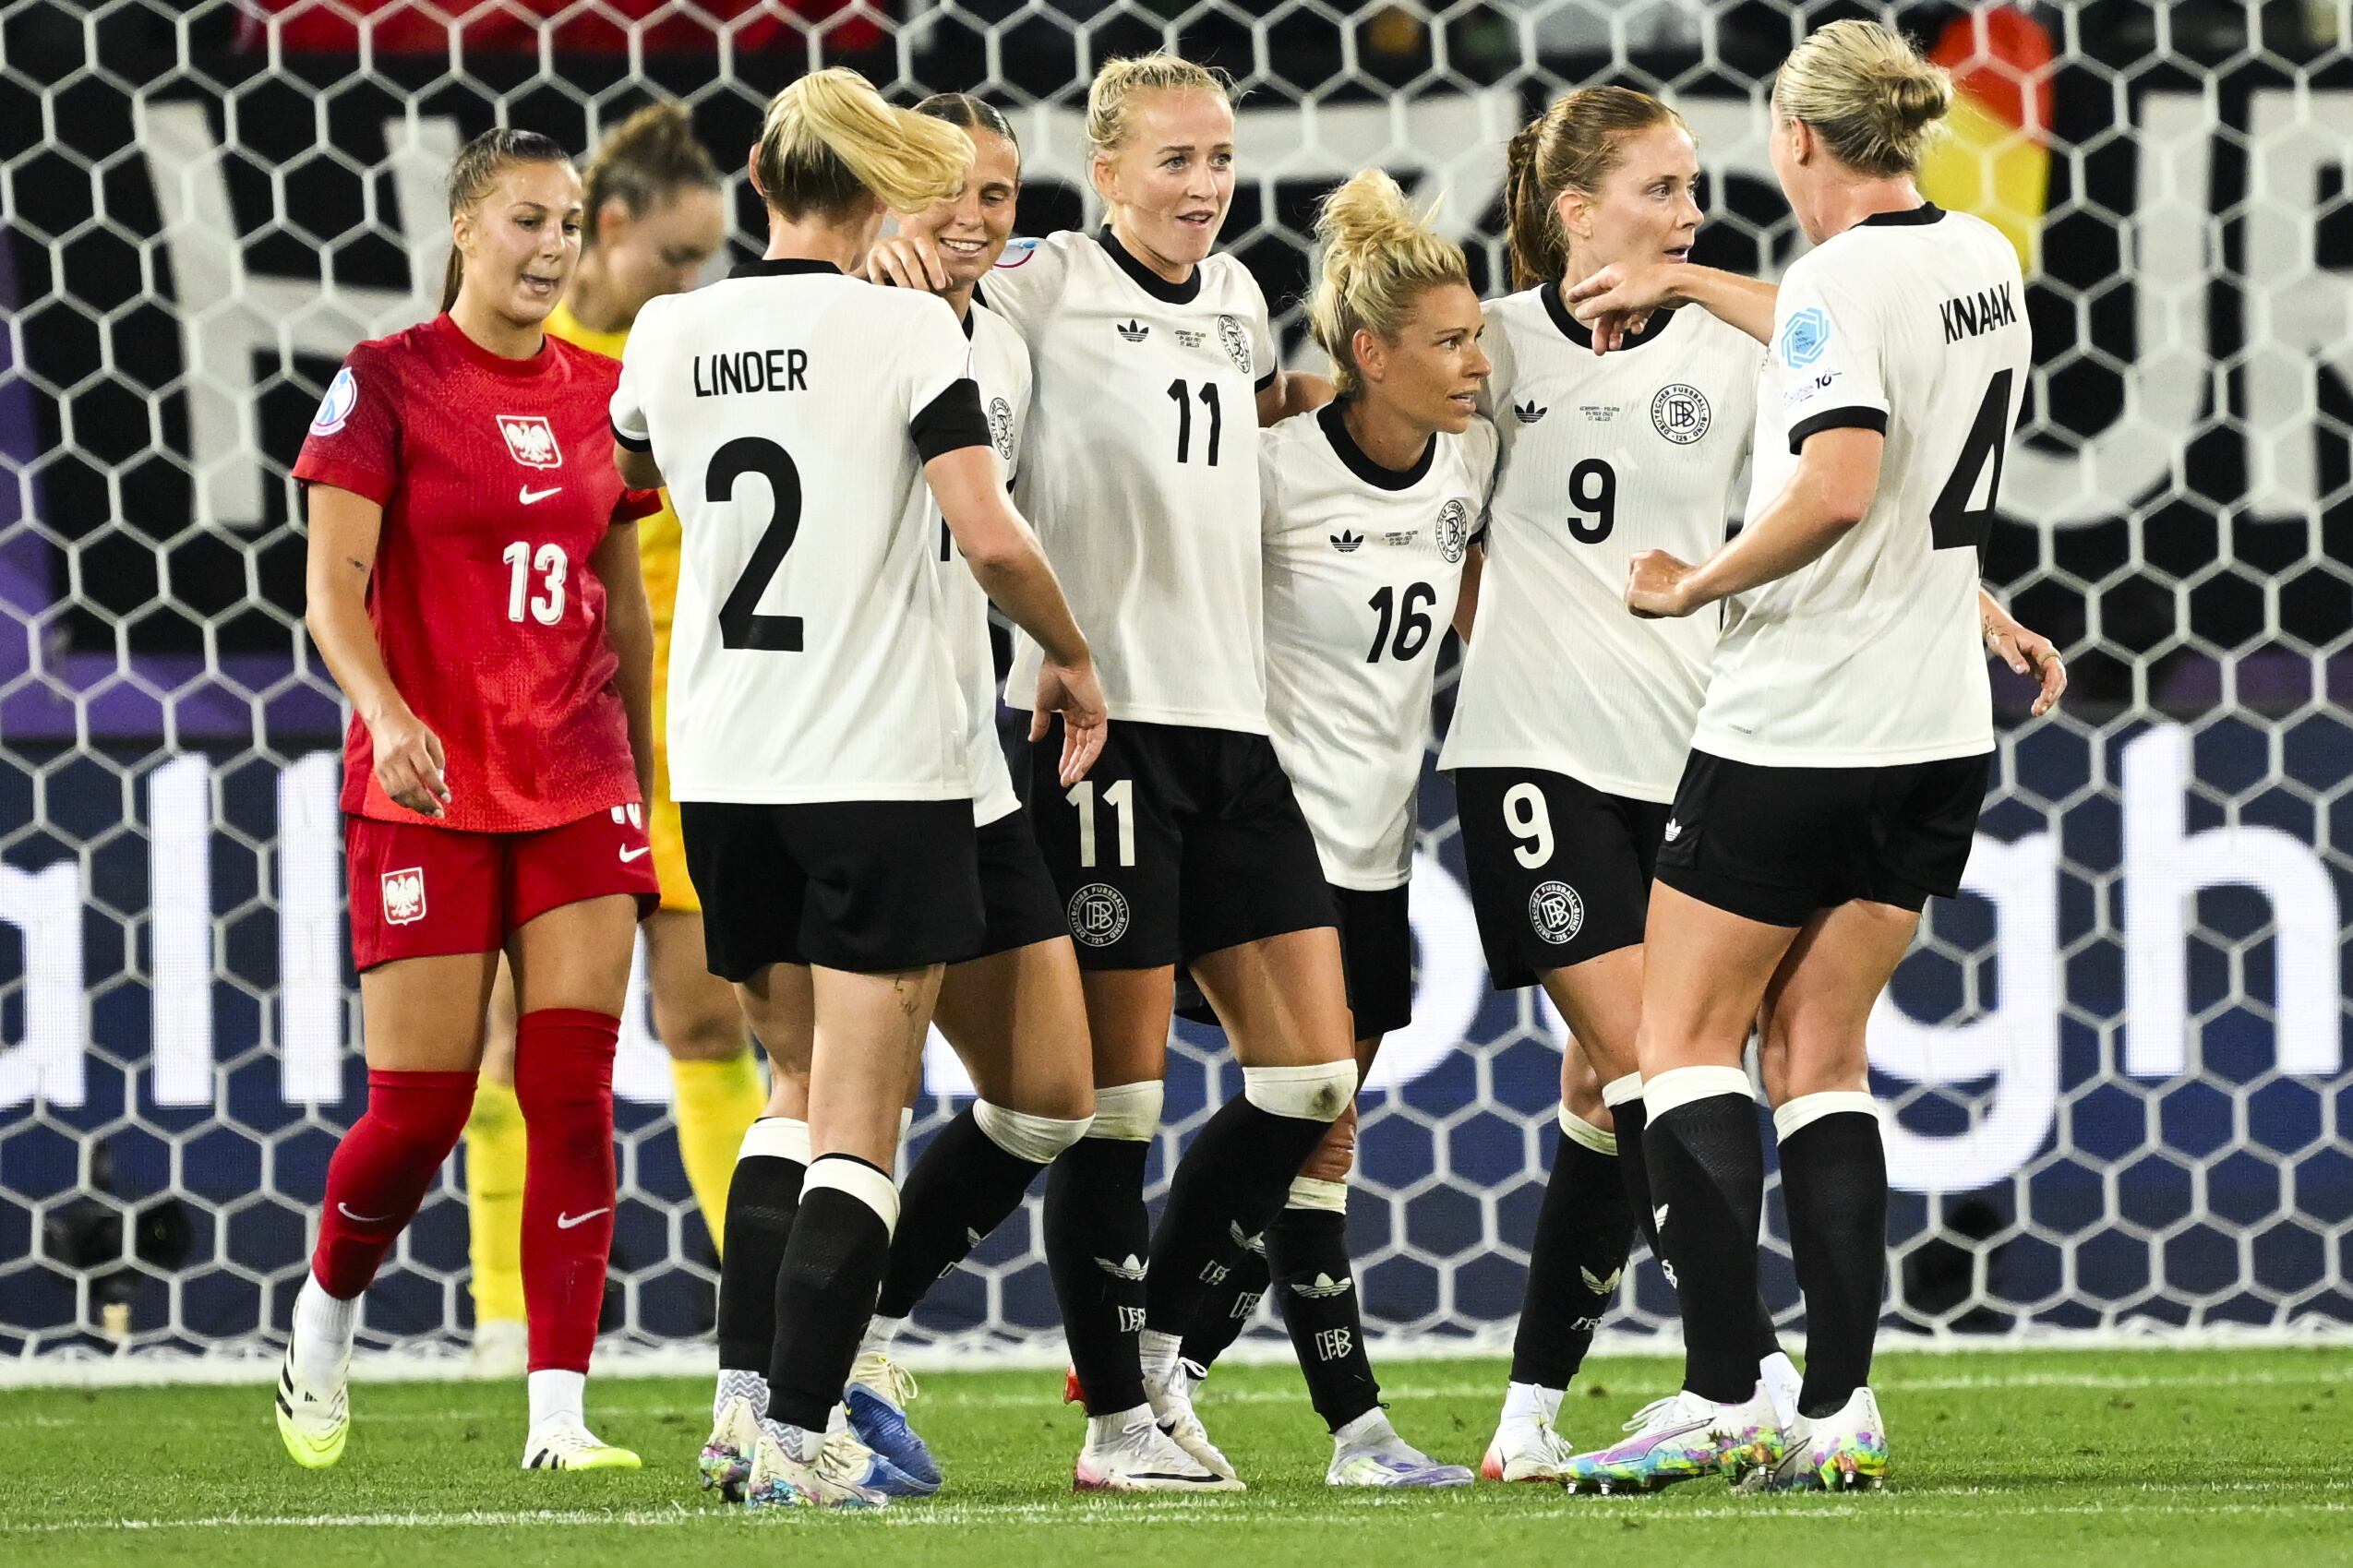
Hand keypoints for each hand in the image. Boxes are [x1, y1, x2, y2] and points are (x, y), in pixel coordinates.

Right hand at [369, 707, 450, 816]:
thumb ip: (438, 759)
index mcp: (412, 746)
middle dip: (427, 802)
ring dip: (416, 806)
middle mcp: (397, 757)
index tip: (447, 798)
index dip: (437, 787)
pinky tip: (414, 806)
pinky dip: (403, 801)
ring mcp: (386, 765)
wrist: (384, 719)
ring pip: (400, 792)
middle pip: (412, 785)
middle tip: (439, 813)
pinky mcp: (379, 771)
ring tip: (429, 813)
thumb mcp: (431, 738)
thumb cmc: (411, 728)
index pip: (426, 771)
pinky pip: (390, 792)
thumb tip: (440, 781)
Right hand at [864, 232, 950, 292]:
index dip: (935, 269)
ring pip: (894, 268)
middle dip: (919, 280)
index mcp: (916, 243)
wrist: (882, 254)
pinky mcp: (871, 261)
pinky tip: (892, 297)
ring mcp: (883, 250)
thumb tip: (949, 283)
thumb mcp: (924, 263)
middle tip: (925, 296)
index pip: (927, 253)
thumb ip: (937, 272)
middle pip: (910, 261)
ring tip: (911, 298)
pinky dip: (884, 286)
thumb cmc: (910, 262)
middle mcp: (899, 243)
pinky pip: (877, 275)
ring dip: (904, 284)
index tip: (941, 286)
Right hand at [1031, 658, 1108, 785]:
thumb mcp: (1043, 706)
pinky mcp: (1100, 715)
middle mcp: (1085, 716)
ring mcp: (1093, 716)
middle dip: (1073, 765)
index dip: (1066, 758)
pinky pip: (1097, 741)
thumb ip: (1040, 724)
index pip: (1072, 741)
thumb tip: (1033, 740)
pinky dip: (1089, 755)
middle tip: (1065, 781)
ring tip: (1071, 779)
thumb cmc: (1052, 676)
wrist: (1061, 660)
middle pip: (1081, 747)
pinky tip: (1080, 767)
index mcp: (1073, 713)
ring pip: (1090, 748)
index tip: (1060, 773)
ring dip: (1081, 765)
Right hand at [1564, 263, 1678, 354]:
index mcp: (1611, 277)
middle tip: (1598, 349)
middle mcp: (1622, 283)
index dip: (1579, 293)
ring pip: (1620, 316)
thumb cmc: (1652, 285)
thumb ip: (1598, 306)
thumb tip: (1581, 312)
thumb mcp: (1619, 298)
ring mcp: (1635, 292)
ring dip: (1617, 332)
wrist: (1681, 285)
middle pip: (1605, 310)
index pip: (1590, 287)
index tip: (1569, 298)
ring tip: (1616, 346)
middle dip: (1602, 331)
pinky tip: (1638, 330)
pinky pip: (1635, 316)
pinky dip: (1635, 324)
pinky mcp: (1648, 300)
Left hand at [1625, 549, 1698, 617]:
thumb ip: (1665, 576)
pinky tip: (1661, 610)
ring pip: (1634, 597)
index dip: (1644, 576)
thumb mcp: (1678, 572)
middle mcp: (1640, 564)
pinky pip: (1634, 609)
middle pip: (1634, 582)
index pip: (1637, 563)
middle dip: (1646, 593)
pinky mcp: (1631, 593)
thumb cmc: (1693, 584)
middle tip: (1662, 600)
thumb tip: (1665, 587)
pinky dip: (1646, 613)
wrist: (1691, 590)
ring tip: (1665, 604)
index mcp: (1652, 555)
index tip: (1653, 585)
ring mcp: (1634, 578)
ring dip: (1647, 604)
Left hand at [1983, 603, 2066, 716]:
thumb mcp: (2003, 645)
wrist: (1999, 628)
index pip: (2055, 668)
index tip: (2044, 700)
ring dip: (2050, 697)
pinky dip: (2045, 694)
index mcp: (2042, 647)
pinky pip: (2048, 682)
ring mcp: (2045, 660)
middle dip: (2052, 695)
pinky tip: (2037, 706)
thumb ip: (2013, 658)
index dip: (2052, 685)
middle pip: (2059, 677)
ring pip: (2055, 682)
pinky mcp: (2040, 666)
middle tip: (2038, 711)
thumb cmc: (2000, 635)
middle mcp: (2047, 653)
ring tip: (2037, 712)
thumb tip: (2024, 671)